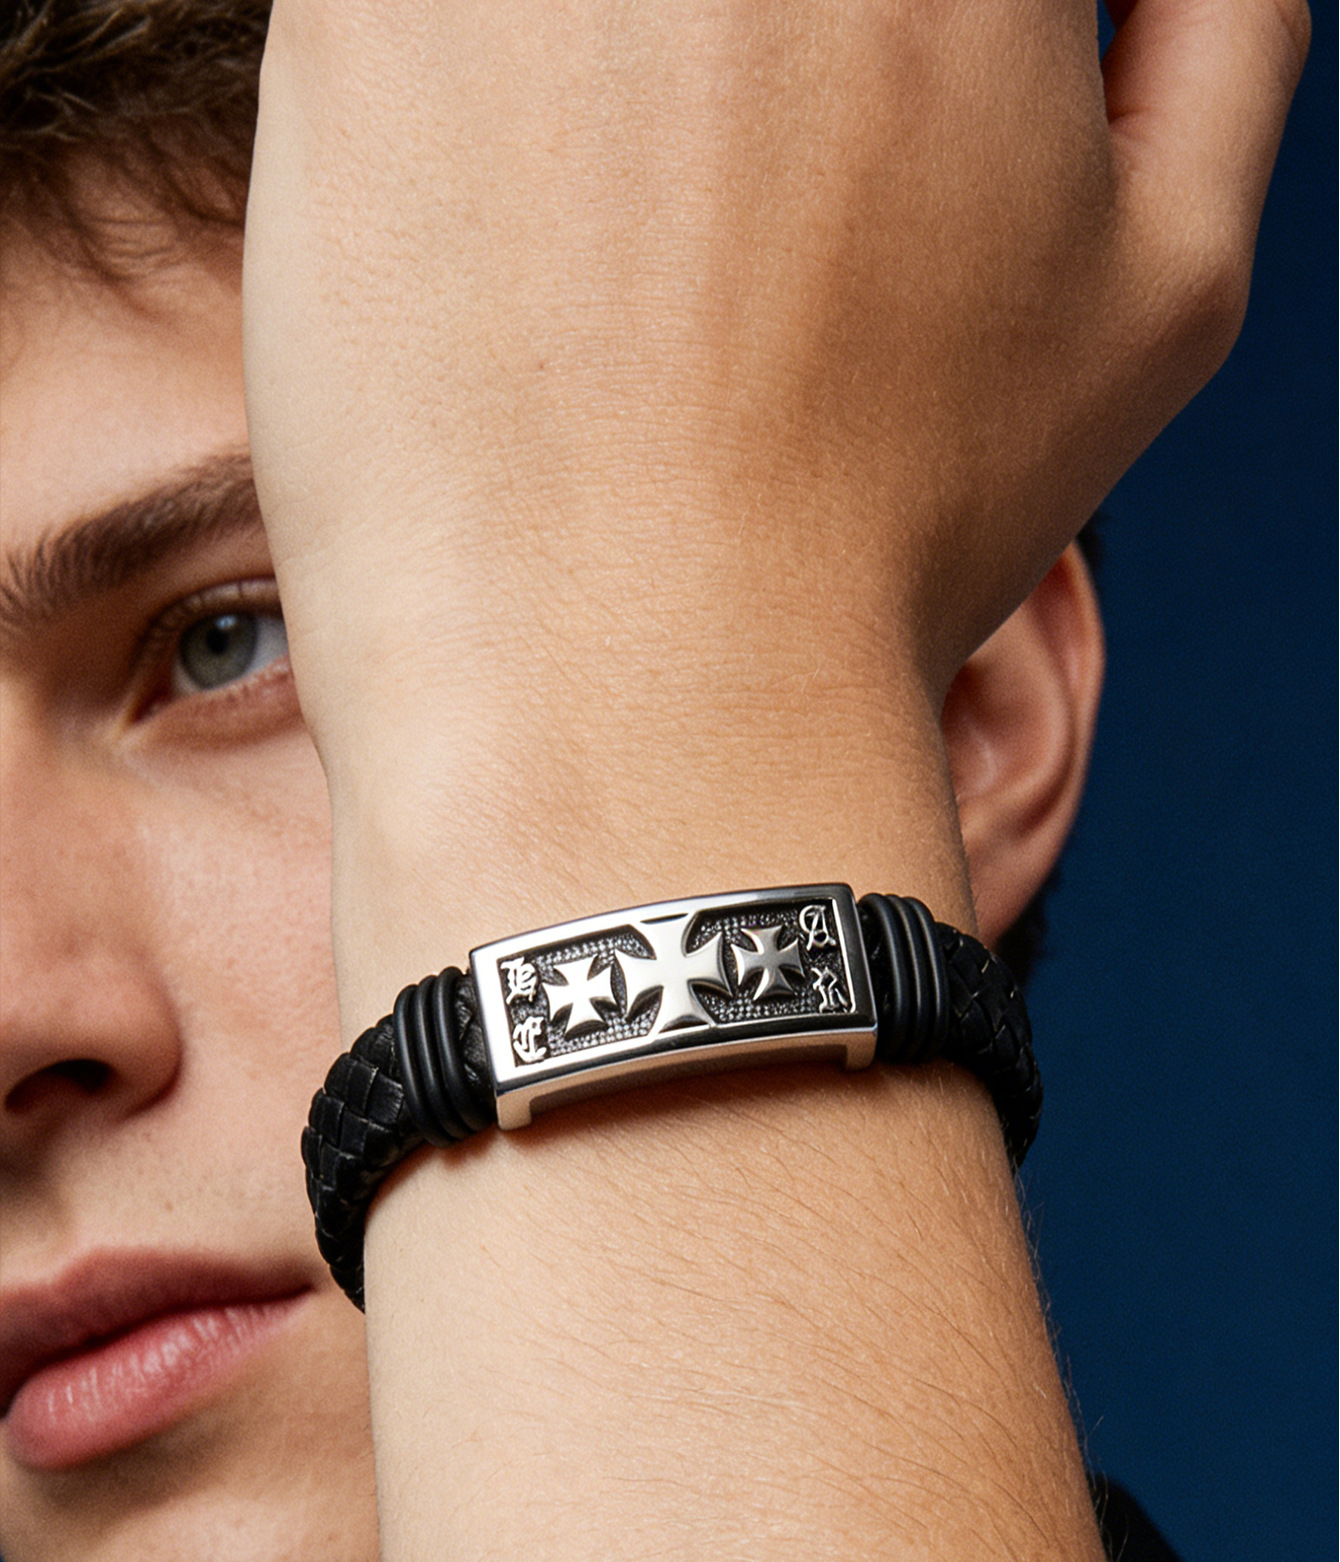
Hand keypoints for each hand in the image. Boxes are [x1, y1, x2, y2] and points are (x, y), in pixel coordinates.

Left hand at [245, 0, 1306, 693]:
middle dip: (756, 81)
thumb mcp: (1165, 289)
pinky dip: (468, 100)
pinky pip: (418, 12)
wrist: (635, 680)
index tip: (868, 171)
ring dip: (607, 89)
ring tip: (632, 250)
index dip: (905, 81)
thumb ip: (1222, 43)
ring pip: (584, 11)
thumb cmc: (895, 524)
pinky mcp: (353, 10)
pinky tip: (517, 255)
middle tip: (740, 218)